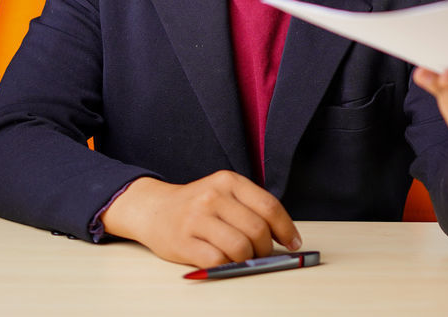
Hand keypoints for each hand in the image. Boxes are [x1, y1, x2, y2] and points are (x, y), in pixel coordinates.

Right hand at [101, 170, 300, 267]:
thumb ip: (250, 208)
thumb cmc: (197, 205)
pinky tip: (225, 261)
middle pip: (257, 230)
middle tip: (262, 253)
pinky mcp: (183, 241)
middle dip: (266, 248)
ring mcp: (197, 218)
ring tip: (243, 258)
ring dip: (247, 259)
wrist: (154, 209)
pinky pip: (217, 260)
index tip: (293, 242)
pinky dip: (227, 266)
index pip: (269, 206)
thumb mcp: (224, 193)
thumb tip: (283, 236)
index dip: (286, 228)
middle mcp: (213, 196)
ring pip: (240, 248)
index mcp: (228, 181)